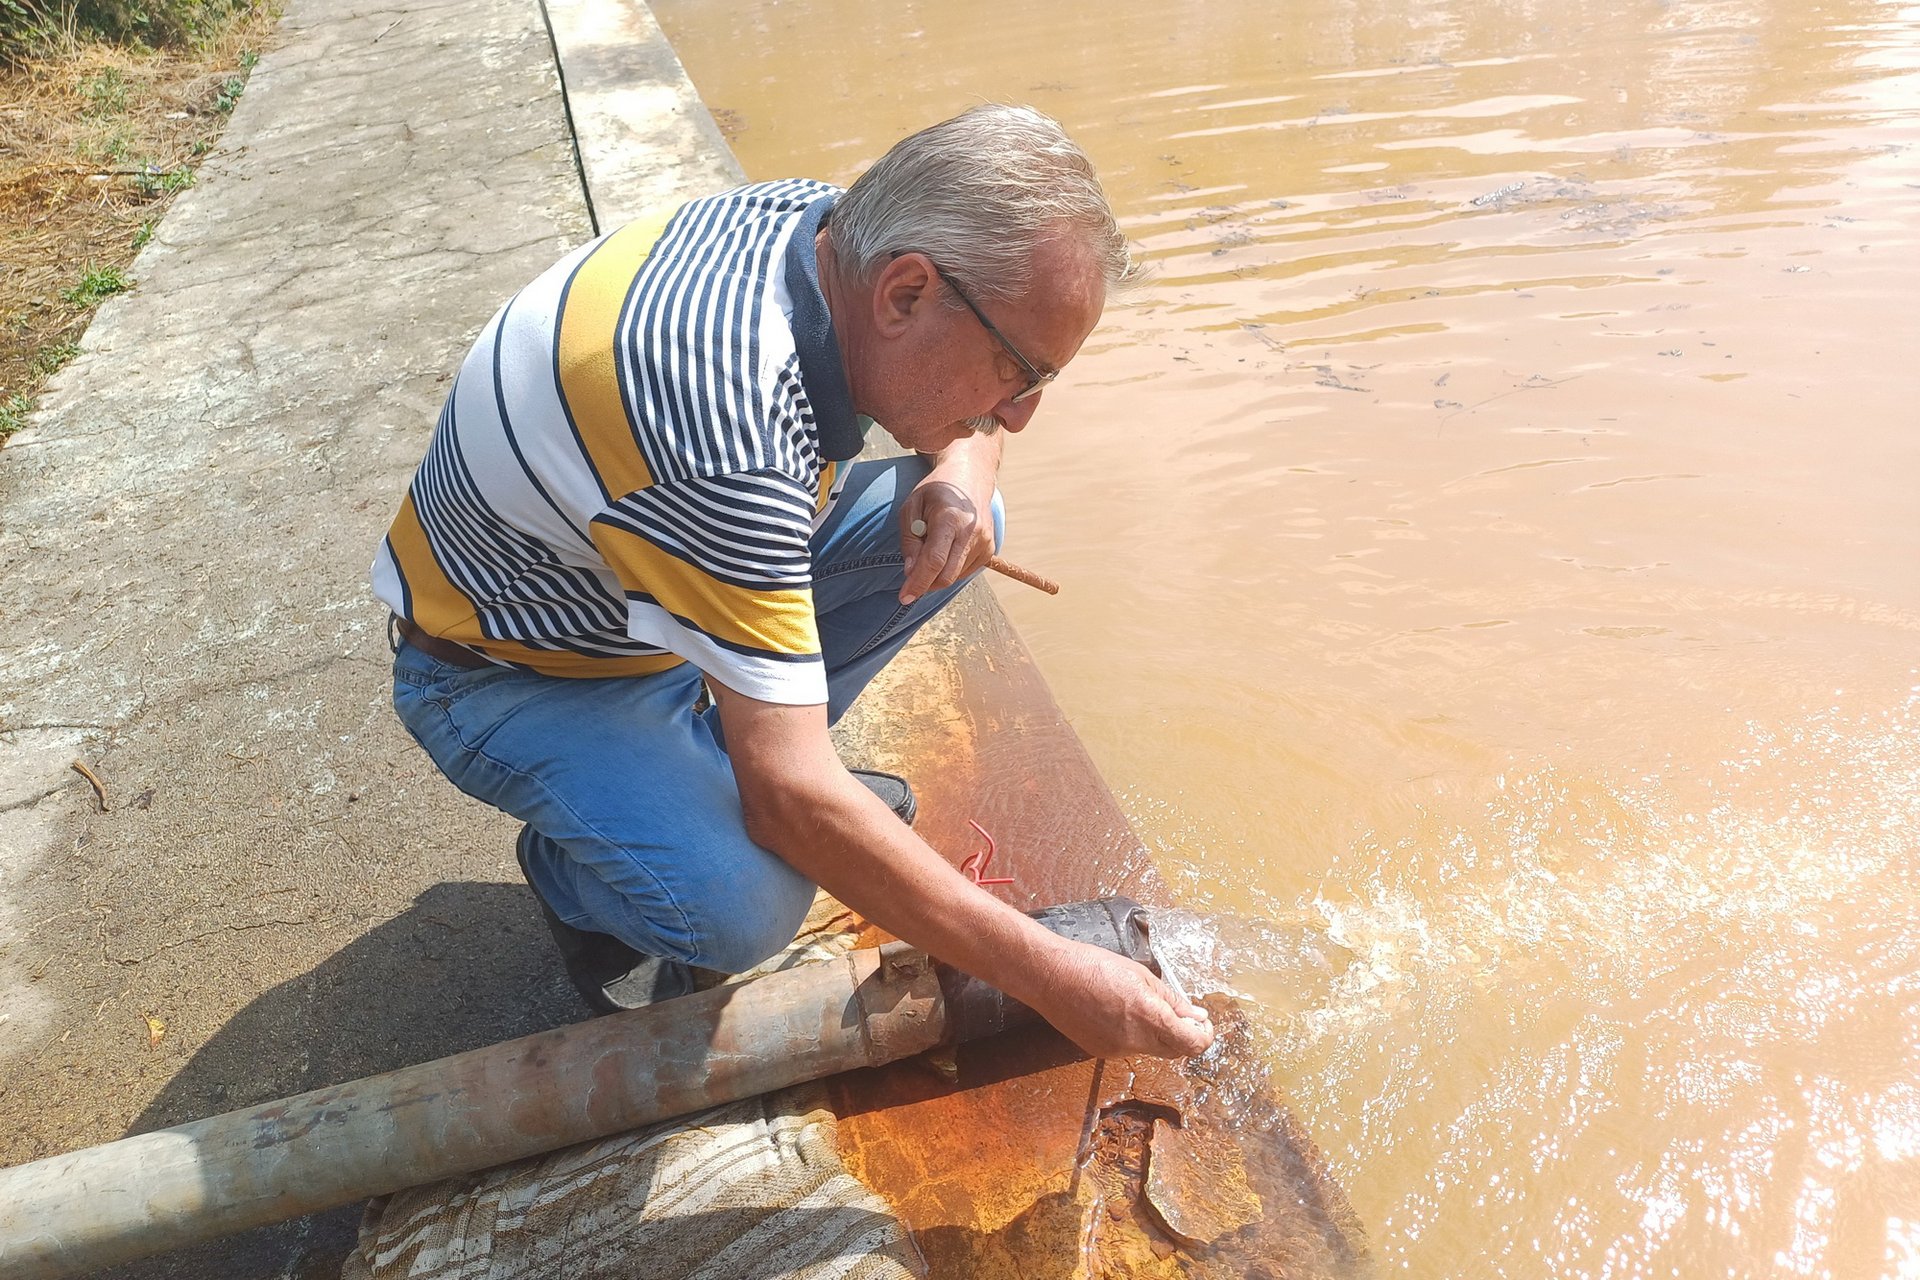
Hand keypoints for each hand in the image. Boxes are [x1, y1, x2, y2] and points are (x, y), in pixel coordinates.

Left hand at [899, 478, 992, 604]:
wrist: (970, 478)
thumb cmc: (936, 492)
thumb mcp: (911, 507)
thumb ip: (909, 540)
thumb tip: (910, 572)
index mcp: (950, 519)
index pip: (934, 561)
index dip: (918, 582)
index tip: (904, 598)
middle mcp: (972, 532)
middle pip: (946, 576)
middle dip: (925, 584)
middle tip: (910, 580)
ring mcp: (985, 543)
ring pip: (954, 577)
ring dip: (937, 572)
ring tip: (933, 544)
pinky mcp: (990, 550)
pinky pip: (963, 572)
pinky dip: (950, 568)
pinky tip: (948, 547)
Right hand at [1024, 939, 1214, 1059]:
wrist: (1050, 976)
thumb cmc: (1093, 965)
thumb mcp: (1141, 975)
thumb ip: (1171, 999)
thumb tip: (1196, 1015)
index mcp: (1149, 1016)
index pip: (1191, 1043)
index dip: (1204, 1037)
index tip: (1203, 1025)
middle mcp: (1135, 1039)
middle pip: (1174, 1051)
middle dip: (1182, 1035)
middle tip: (1181, 1015)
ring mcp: (1116, 1049)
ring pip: (1150, 1049)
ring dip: (1156, 1033)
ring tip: (1139, 1005)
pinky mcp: (1100, 1052)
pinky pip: (1128, 1048)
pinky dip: (1133, 1035)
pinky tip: (1117, 1012)